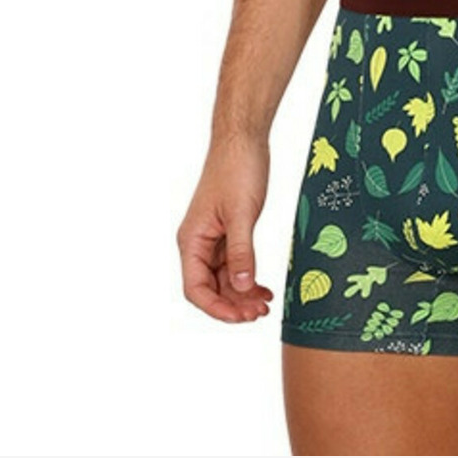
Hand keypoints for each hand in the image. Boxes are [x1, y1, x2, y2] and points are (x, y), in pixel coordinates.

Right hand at [177, 135, 274, 323]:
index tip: (242, 317)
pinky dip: (247, 278)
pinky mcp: (227, 232)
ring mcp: (212, 238)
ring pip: (223, 279)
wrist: (243, 140)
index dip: (217, 308)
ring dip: (242, 294)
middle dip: (233, 304)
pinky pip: (233, 264)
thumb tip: (240, 286)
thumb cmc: (237, 170)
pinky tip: (264, 287)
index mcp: (191, 240)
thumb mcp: (242, 214)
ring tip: (265, 304)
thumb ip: (241, 252)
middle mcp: (197, 243)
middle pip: (209, 288)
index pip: (195, 289)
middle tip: (260, 312)